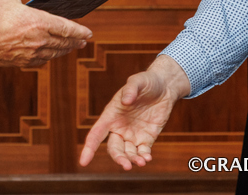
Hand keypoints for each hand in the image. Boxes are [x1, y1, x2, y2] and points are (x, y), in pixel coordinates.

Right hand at [0, 0, 92, 67]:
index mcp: (38, 22)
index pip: (66, 28)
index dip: (79, 30)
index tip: (88, 32)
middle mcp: (39, 40)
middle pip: (64, 42)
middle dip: (76, 41)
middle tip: (83, 41)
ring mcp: (32, 53)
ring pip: (55, 53)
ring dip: (65, 50)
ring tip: (71, 48)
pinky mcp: (23, 61)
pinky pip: (42, 60)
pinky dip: (50, 57)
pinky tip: (50, 55)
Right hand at [79, 55, 190, 169]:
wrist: (164, 87)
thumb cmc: (146, 81)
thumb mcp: (138, 81)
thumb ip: (131, 89)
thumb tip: (125, 101)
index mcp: (111, 115)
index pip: (96, 134)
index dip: (89, 148)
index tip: (83, 162)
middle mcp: (119, 127)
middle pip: (113, 148)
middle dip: (118, 158)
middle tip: (126, 166)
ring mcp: (132, 134)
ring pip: (128, 153)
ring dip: (132, 160)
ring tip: (142, 162)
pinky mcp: (146, 138)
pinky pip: (142, 151)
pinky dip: (144, 157)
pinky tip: (147, 158)